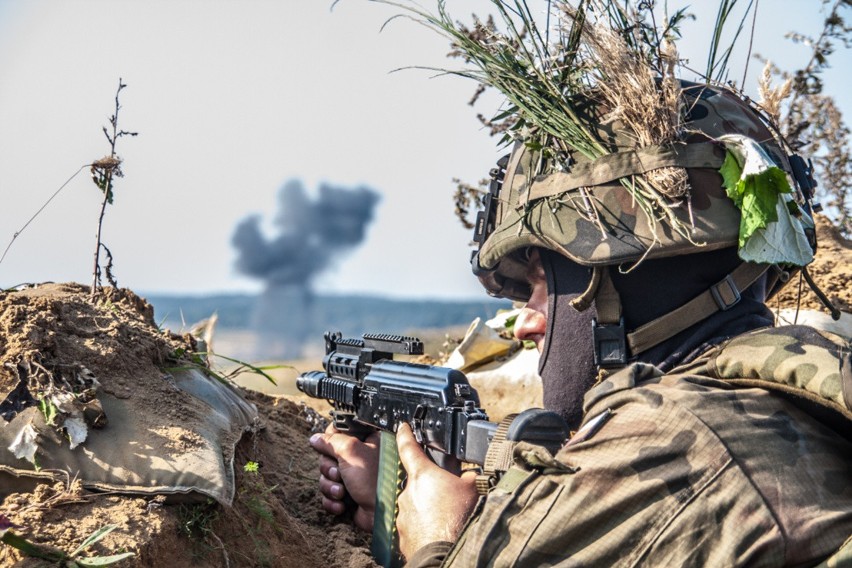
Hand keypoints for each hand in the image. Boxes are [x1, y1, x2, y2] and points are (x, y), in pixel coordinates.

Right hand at [309, 424, 379, 531]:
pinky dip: (332, 501)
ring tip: (342, 493)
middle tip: (339, 474)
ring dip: (330, 487)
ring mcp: (353, 477)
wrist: (383, 514)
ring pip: (326, 476)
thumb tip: (315, 438)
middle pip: (328, 456)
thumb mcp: (351, 451)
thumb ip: (331, 441)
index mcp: (366, 440)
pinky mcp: (349, 495)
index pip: (338, 431)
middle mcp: (360, 456)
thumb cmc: (374, 479)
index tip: (331, 448)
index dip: (330, 440)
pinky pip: (329, 494)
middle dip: (329, 469)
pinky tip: (342, 505)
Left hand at [396, 423, 478, 559]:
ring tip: (447, 519)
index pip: (409, 447)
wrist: (445, 552)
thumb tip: (472, 474)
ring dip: (429, 509)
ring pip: (416, 506)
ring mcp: (403, 514)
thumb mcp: (472, 488)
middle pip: (418, 483)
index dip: (405, 435)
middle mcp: (408, 492)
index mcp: (422, 475)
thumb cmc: (457, 519)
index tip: (402, 427)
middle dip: (432, 487)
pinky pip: (414, 526)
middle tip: (449, 496)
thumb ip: (469, 476)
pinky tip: (439, 533)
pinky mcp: (403, 535)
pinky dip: (425, 528)